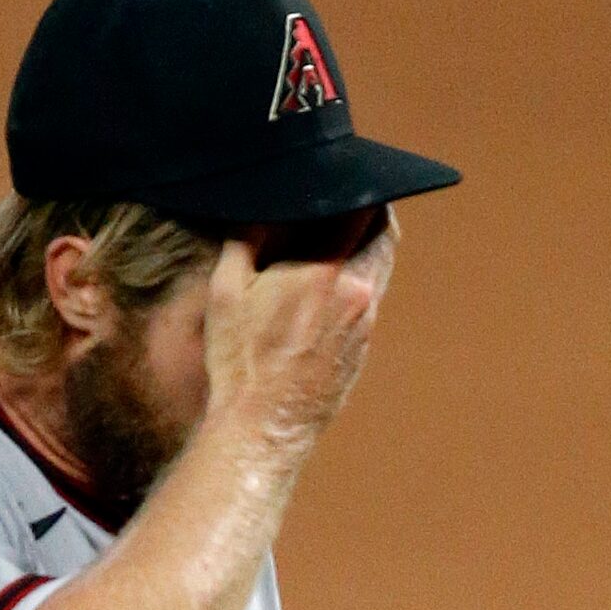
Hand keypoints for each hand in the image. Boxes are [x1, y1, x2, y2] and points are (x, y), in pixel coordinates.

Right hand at [202, 210, 398, 446]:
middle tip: (342, 206)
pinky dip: (356, 285)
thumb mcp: (226, 290)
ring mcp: (367, 324)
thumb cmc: (240, 361)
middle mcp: (358, 294)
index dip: (355, 187)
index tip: (338, 182)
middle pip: (384, 234)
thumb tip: (265, 206)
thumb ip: (246, 237)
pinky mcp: (364, 349)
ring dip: (364, 249)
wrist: (263, 427)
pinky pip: (370, 301)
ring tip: (332, 246)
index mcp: (326, 271)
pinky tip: (325, 293)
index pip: (364, 208)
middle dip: (367, 214)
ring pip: (380, 267)